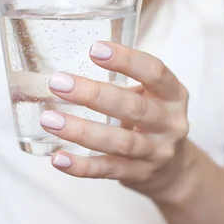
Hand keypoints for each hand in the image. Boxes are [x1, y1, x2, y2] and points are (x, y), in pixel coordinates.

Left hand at [40, 41, 192, 197]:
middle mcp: (169, 123)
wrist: (173, 168)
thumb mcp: (151, 95)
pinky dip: (81, 166)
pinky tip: (58, 158)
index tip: (95, 49)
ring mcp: (156, 153)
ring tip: (50, 120)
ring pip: (119, 143)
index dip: (127, 60)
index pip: (155, 72)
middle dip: (93, 95)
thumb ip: (122, 81)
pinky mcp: (139, 175)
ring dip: (81, 130)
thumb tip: (63, 63)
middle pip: (133, 108)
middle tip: (58, 83)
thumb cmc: (151, 119)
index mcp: (173, 95)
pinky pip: (108, 170)